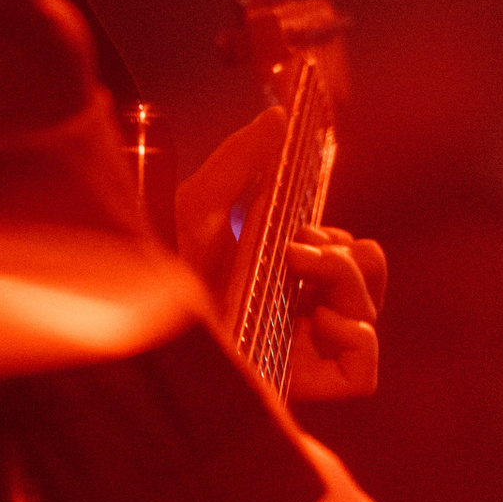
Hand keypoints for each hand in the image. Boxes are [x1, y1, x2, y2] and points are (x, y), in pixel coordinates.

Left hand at [176, 109, 386, 399]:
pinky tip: (320, 320)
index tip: (306, 228)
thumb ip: (239, 161)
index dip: (339, 240)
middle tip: (300, 248)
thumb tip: (277, 116)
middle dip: (348, 256)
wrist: (133, 330)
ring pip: (369, 315)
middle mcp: (296, 313)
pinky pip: (364, 374)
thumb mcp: (196, 205)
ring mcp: (302, 350)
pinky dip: (358, 340)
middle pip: (367, 281)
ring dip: (349, 283)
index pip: (345, 257)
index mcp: (280, 276)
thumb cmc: (157, 270)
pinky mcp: (303, 385)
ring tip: (301, 274)